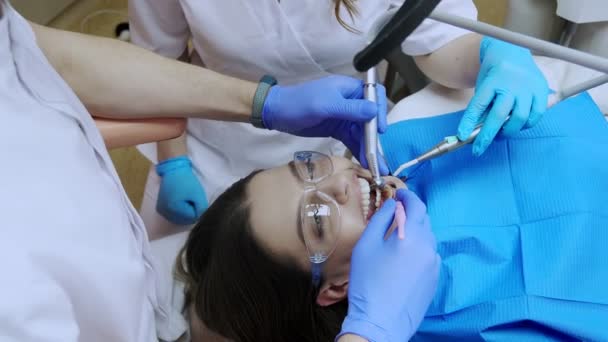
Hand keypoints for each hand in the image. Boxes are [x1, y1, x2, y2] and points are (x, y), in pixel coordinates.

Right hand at [155, 156, 207, 224]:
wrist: (173, 169)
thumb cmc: (186, 181)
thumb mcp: (198, 195)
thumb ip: (201, 209)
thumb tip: (199, 217)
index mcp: (173, 209)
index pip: (191, 218)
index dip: (197, 209)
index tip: (196, 199)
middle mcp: (165, 212)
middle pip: (184, 220)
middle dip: (191, 211)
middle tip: (193, 199)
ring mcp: (162, 210)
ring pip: (179, 218)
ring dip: (185, 212)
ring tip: (187, 199)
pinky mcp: (161, 208)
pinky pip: (173, 215)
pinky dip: (179, 212)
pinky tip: (182, 203)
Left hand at [262, 75, 387, 173]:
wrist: (278, 112)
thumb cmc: (300, 103)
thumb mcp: (326, 105)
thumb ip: (350, 109)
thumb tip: (375, 111)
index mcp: (350, 89)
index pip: (375, 96)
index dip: (381, 112)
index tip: (381, 130)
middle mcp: (351, 101)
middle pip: (371, 118)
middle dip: (375, 138)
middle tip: (379, 158)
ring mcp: (344, 116)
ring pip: (362, 132)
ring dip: (368, 148)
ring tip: (375, 168)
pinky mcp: (337, 128)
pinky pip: (352, 139)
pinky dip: (358, 149)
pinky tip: (364, 162)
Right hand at [338, 189, 439, 341]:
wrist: (380, 322)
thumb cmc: (368, 282)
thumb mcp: (366, 246)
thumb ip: (381, 219)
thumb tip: (393, 204)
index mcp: (413, 236)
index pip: (417, 206)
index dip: (408, 196)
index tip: (398, 193)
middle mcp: (429, 247)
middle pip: (424, 221)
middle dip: (411, 213)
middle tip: (395, 213)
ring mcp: (434, 265)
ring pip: (427, 239)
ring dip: (415, 231)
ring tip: (397, 237)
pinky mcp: (434, 280)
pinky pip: (428, 256)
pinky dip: (418, 249)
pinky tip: (403, 259)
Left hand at [458, 36, 548, 155]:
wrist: (511, 51)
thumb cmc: (493, 74)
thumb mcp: (482, 86)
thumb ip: (481, 107)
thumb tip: (474, 132)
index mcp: (492, 80)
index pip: (478, 104)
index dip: (469, 122)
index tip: (462, 136)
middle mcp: (512, 84)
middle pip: (500, 115)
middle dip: (487, 135)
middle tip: (478, 148)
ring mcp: (528, 87)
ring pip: (520, 118)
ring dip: (508, 132)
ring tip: (499, 134)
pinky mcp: (541, 90)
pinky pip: (536, 115)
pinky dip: (526, 125)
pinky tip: (517, 125)